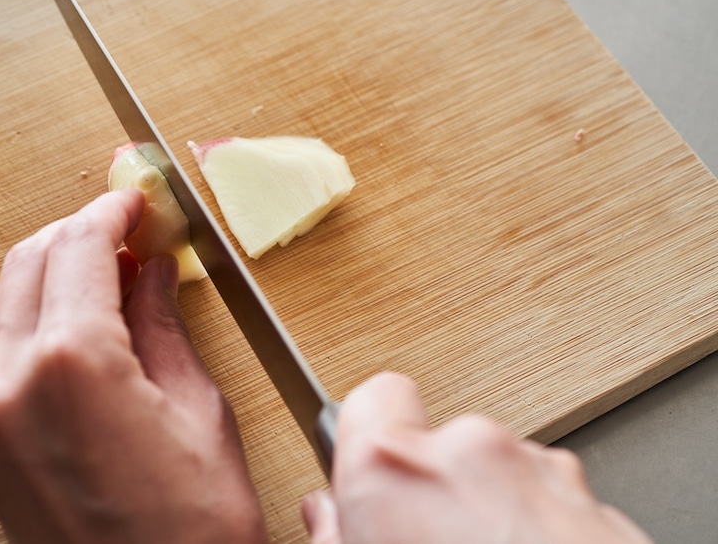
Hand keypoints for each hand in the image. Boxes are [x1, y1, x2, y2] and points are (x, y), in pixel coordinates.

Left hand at [0, 189, 266, 543]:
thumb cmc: (193, 533)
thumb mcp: (200, 413)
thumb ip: (166, 326)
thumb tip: (156, 273)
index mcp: (71, 365)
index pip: (79, 246)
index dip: (112, 211)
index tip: (135, 200)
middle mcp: (10, 386)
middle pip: (29, 263)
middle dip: (79, 234)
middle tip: (130, 233)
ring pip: (12, 308)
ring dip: (60, 278)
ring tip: (120, 284)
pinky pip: (7, 358)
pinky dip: (44, 328)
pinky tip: (92, 336)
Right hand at [303, 372, 651, 543]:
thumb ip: (334, 538)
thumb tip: (328, 518)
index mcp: (396, 469)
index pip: (372, 399)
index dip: (367, 433)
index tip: (365, 470)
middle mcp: (473, 453)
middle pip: (439, 445)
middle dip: (435, 491)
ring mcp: (544, 476)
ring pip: (501, 474)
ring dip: (492, 514)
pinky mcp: (600, 508)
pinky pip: (552, 504)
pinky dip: (540, 535)